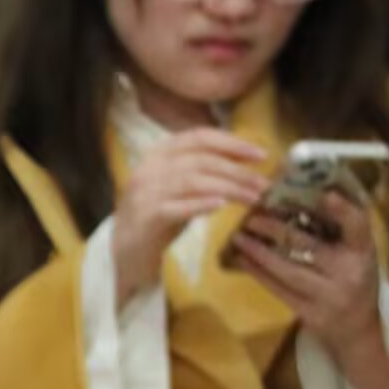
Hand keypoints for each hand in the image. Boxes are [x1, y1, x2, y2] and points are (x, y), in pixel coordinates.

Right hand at [112, 129, 269, 302]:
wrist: (125, 251)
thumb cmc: (159, 216)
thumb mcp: (181, 186)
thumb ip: (203, 170)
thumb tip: (246, 163)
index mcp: (159, 154)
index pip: (199, 137)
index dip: (231, 143)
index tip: (260, 155)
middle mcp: (150, 168)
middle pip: (200, 160)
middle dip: (237, 171)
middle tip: (263, 184)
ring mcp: (145, 192)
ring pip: (192, 181)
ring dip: (228, 188)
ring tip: (252, 199)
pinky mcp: (145, 217)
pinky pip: (176, 207)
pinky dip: (200, 204)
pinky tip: (221, 206)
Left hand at [227, 189, 388, 388]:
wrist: (357, 330)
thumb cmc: (354, 280)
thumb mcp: (357, 254)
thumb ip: (340, 231)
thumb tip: (304, 195)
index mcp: (364, 253)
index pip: (358, 227)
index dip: (344, 211)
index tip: (326, 194)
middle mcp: (349, 273)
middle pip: (310, 247)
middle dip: (277, 230)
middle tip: (253, 216)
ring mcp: (329, 296)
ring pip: (288, 270)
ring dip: (259, 253)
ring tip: (239, 237)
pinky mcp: (310, 313)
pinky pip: (278, 289)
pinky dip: (258, 273)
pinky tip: (243, 260)